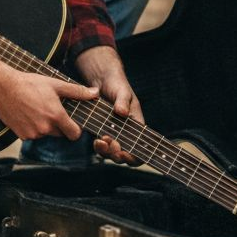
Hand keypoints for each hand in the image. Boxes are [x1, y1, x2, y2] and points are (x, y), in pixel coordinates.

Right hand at [0, 54, 97, 140]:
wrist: (3, 87)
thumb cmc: (29, 84)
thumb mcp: (55, 85)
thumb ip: (77, 92)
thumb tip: (95, 93)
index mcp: (56, 116)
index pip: (74, 134)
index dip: (75, 129)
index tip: (72, 122)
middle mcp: (45, 128)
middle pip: (60, 134)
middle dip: (59, 125)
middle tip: (51, 110)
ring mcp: (33, 133)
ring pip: (46, 134)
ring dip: (45, 126)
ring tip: (38, 110)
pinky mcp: (22, 136)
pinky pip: (33, 135)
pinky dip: (33, 128)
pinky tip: (28, 114)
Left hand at [74, 46, 143, 165]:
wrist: (101, 80)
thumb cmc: (117, 84)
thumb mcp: (122, 91)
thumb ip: (122, 101)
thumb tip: (122, 112)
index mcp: (136, 125)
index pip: (140, 149)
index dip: (134, 157)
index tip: (124, 153)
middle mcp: (126, 132)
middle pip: (125, 155)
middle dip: (117, 155)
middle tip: (111, 146)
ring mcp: (113, 133)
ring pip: (111, 153)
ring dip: (107, 152)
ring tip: (101, 142)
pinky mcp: (100, 131)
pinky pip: (101, 146)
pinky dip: (99, 147)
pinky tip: (96, 140)